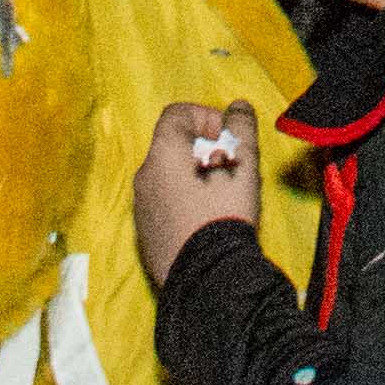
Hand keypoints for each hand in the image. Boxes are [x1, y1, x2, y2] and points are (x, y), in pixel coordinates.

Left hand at [132, 98, 269, 281]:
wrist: (207, 277)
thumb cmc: (225, 213)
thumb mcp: (244, 164)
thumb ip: (242, 127)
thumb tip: (238, 107)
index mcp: (164, 153)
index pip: (177, 114)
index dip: (205, 117)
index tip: (226, 138)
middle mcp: (144, 176)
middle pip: (171, 148)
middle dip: (201, 151)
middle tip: (228, 169)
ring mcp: (141, 208)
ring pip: (165, 179)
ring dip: (191, 179)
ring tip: (219, 199)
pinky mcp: (144, 236)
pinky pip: (162, 208)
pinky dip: (181, 206)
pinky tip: (204, 222)